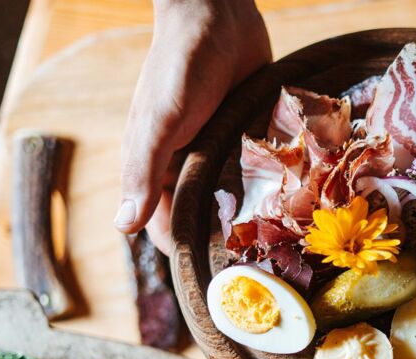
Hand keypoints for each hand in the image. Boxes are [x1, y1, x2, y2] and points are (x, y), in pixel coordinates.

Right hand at [115, 0, 271, 254]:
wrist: (218, 16)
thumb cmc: (181, 67)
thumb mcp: (161, 122)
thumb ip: (145, 173)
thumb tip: (123, 228)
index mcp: (156, 166)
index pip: (165, 225)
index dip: (184, 251)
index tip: (216, 276)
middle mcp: (186, 164)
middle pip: (202, 217)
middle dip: (223, 239)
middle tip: (259, 263)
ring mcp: (218, 152)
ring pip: (232, 199)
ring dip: (250, 217)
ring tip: (280, 242)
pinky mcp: (246, 136)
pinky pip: (256, 172)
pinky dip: (269, 187)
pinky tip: (292, 206)